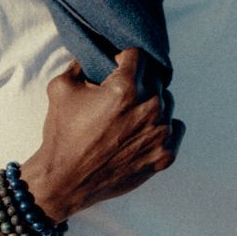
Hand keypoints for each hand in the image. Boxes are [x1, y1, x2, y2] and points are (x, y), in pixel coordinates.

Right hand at [22, 48, 179, 221]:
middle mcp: (149, 108)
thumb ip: (79, 62)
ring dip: (151, 105)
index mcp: (125, 88)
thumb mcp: (60, 87)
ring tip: (129, 118)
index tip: (116, 69)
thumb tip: (92, 53)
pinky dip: (161, 128)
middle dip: (139, 83)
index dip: (123, 60)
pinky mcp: (165, 155)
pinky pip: (176, 129)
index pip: (138, 56)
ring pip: (167, 103)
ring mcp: (160, 134)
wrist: (65, 182)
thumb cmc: (62, 135)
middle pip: (155, 79)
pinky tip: (141, 134)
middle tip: (119, 98)